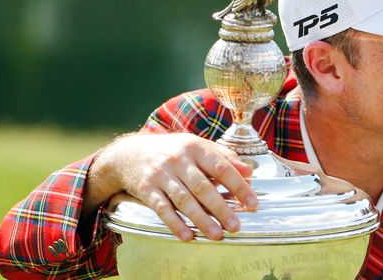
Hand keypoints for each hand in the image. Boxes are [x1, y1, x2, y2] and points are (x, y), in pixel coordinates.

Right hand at [88, 133, 256, 240]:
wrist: (130, 154)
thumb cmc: (172, 151)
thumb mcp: (197, 146)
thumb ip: (224, 157)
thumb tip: (249, 171)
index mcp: (195, 147)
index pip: (222, 168)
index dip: (239, 186)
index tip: (252, 203)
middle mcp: (178, 160)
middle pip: (203, 187)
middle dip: (221, 208)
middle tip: (235, 226)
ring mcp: (161, 174)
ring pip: (184, 200)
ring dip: (201, 219)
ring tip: (217, 235)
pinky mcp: (146, 189)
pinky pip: (162, 209)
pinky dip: (175, 224)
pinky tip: (188, 236)